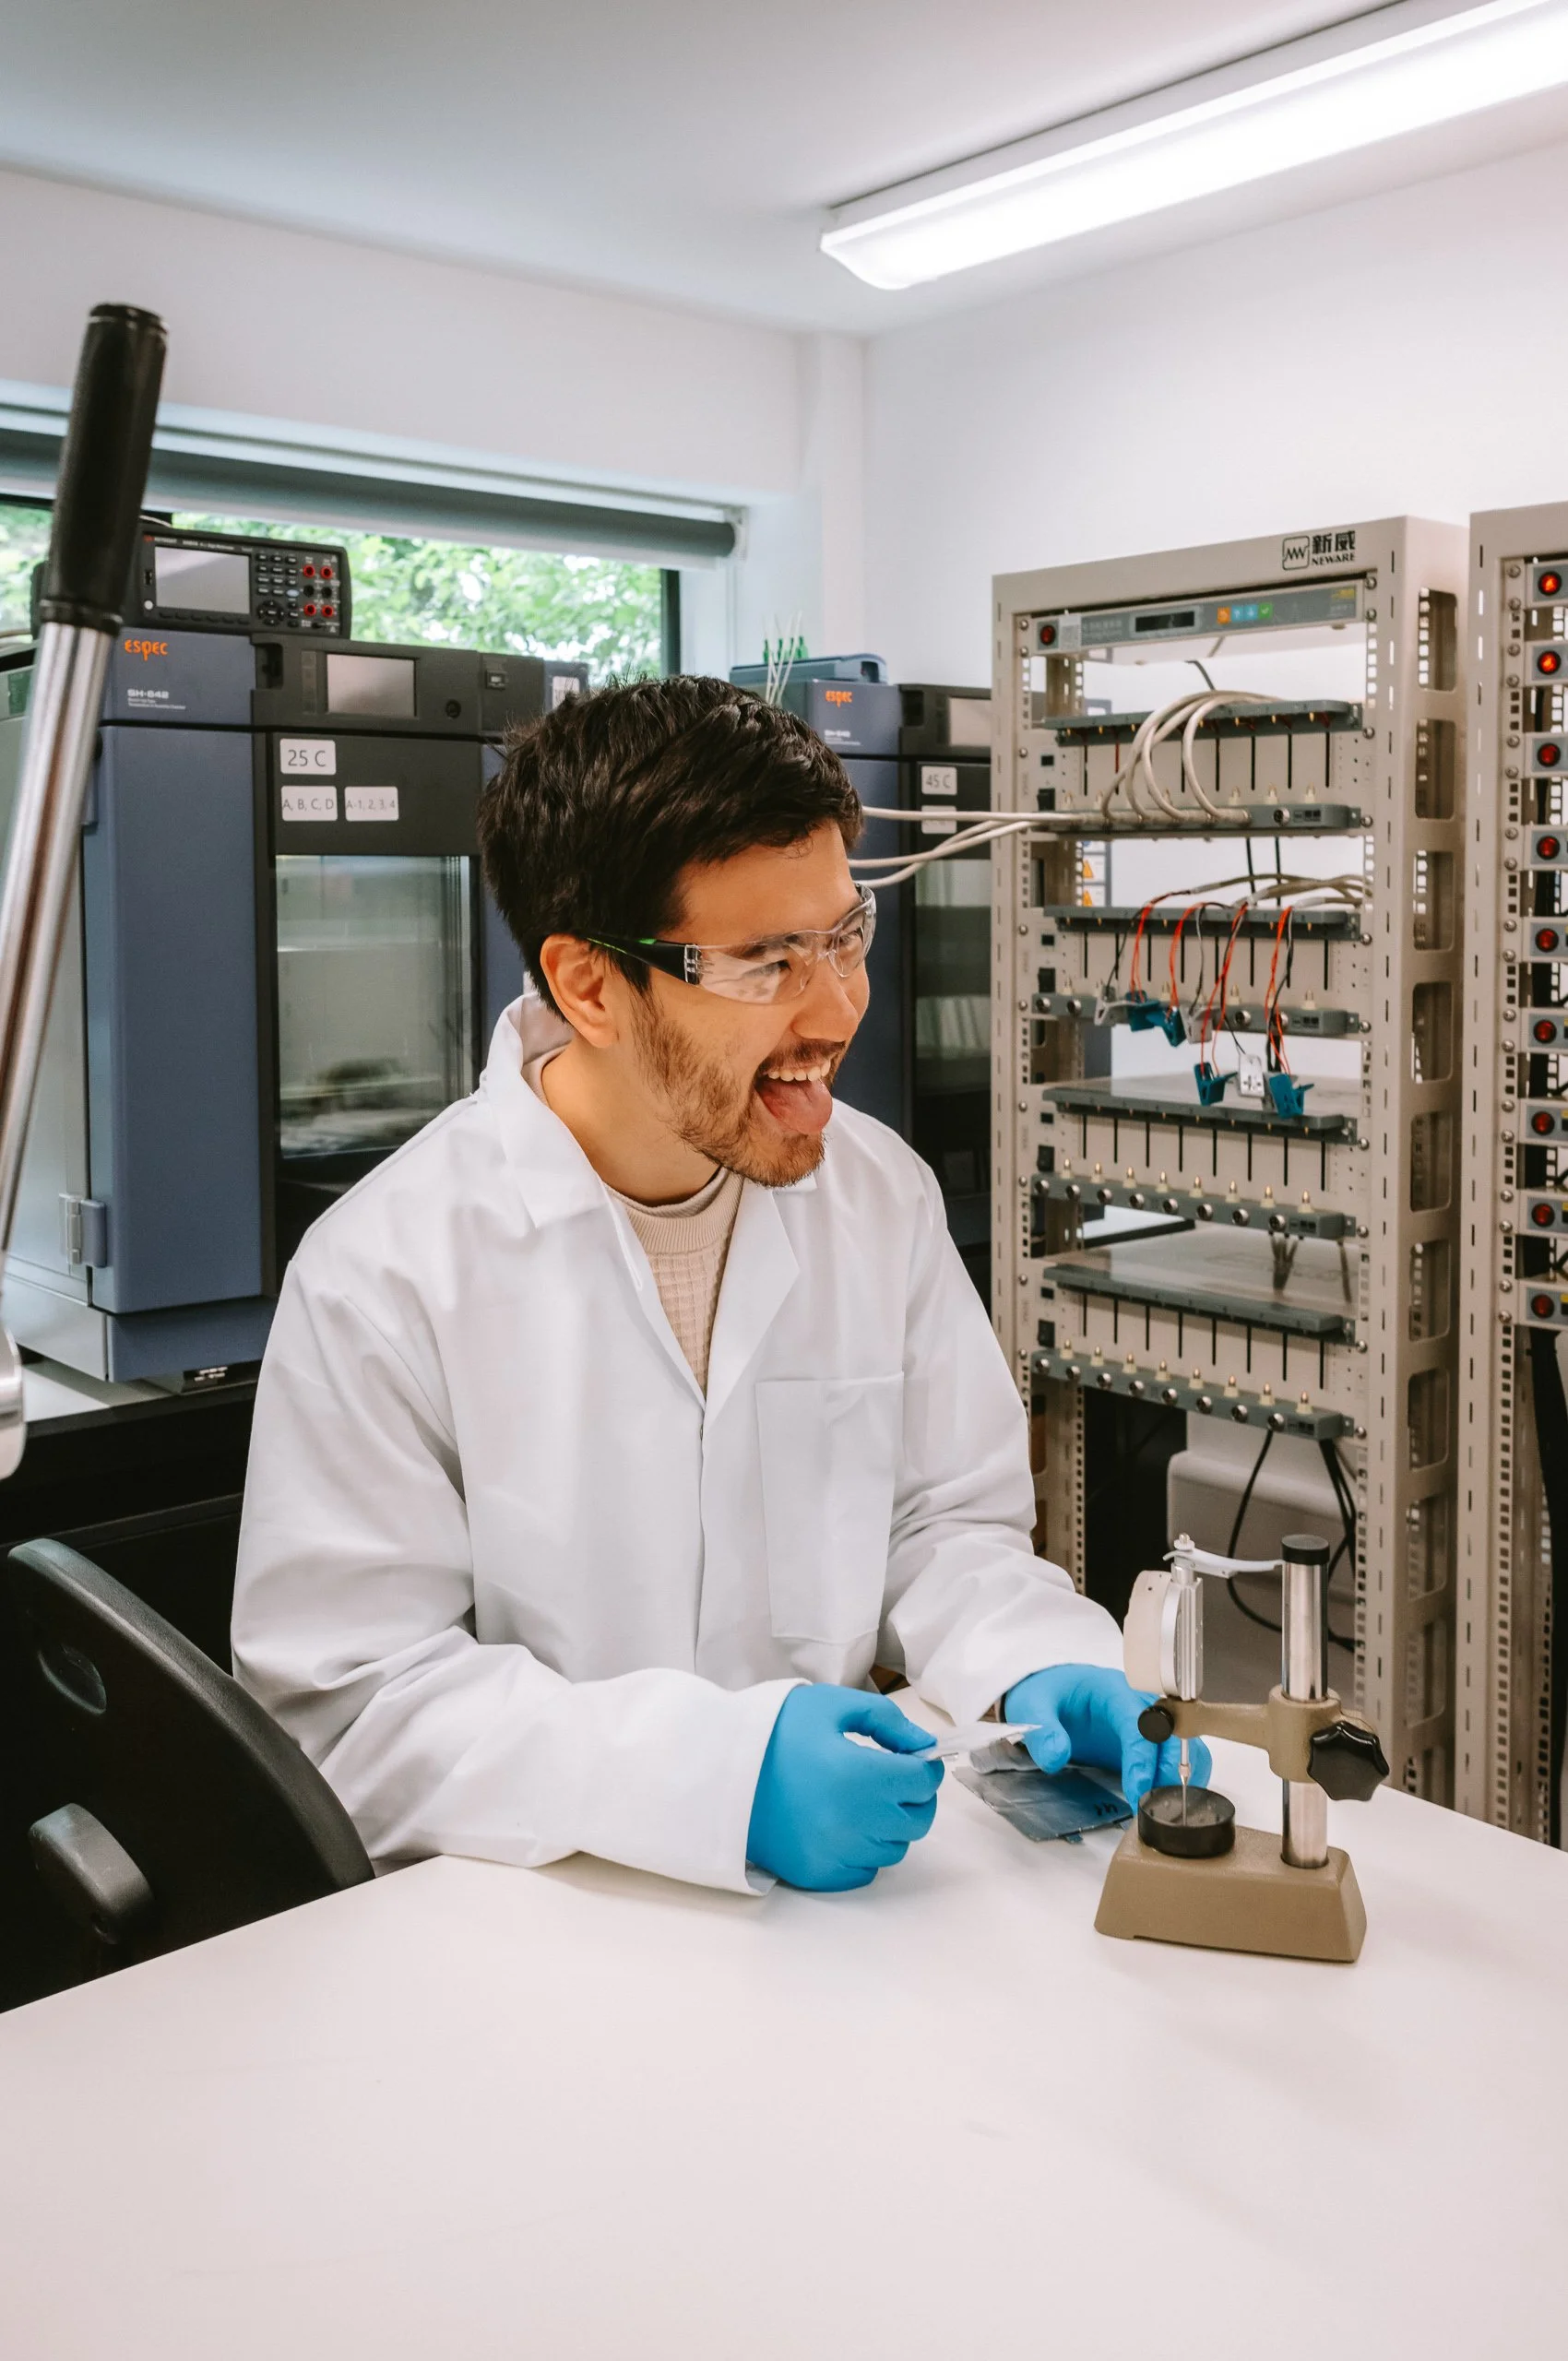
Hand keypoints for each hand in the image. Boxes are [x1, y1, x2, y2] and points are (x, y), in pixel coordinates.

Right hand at [747, 1686, 943, 1891]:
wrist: (718, 1771)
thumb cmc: (775, 1731)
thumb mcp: (830, 1705)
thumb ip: (885, 1719)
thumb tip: (922, 1745)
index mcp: (860, 1776)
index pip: (922, 1781)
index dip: (924, 1766)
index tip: (912, 1758)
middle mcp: (854, 1823)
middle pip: (917, 1820)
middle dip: (914, 1797)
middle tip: (894, 1779)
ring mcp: (835, 1854)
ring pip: (894, 1848)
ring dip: (891, 1825)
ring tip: (864, 1801)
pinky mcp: (817, 1875)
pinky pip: (865, 1871)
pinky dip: (865, 1851)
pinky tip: (844, 1826)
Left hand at [1003, 1663, 1212, 1811]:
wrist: (1056, 1691)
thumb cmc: (1049, 1695)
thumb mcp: (1033, 1706)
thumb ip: (1043, 1731)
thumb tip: (1056, 1757)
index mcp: (1114, 1690)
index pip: (1139, 1723)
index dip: (1142, 1759)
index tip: (1138, 1791)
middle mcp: (1141, 1703)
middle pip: (1172, 1734)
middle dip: (1169, 1771)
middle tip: (1155, 1806)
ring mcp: (1151, 1722)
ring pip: (1186, 1745)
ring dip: (1182, 1775)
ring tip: (1165, 1807)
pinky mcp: (1153, 1742)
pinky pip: (1181, 1757)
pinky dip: (1185, 1777)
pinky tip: (1170, 1801)